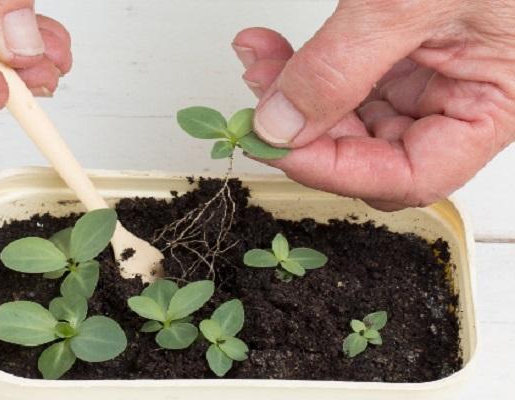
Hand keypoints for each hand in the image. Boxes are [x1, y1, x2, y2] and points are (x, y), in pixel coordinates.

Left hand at [233, 0, 514, 209]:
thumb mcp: (407, 1)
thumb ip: (342, 69)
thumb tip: (281, 125)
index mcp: (490, 107)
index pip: (406, 176)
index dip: (337, 171)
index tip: (279, 146)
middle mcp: (459, 100)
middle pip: (370, 152)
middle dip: (305, 130)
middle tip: (258, 104)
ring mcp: (429, 76)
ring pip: (349, 119)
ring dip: (296, 97)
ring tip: (260, 62)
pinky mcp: (402, 51)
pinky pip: (346, 81)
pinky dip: (307, 69)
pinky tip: (274, 51)